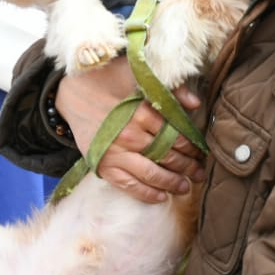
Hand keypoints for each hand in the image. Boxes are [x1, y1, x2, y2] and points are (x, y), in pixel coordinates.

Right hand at [54, 59, 204, 203]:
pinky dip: (146, 194)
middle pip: (167, 156)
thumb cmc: (108, 81)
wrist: (73, 94)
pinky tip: (161, 197)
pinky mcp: (103, 165)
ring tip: (185, 187)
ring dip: (171, 183)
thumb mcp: (139, 76)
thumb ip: (169, 89)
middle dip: (187, 167)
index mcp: (141, 113)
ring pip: (151, 174)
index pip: (175, 136)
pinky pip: (128, 185)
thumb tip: (195, 104)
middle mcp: (129, 135)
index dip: (192, 147)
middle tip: (200, 173)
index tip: (201, 152)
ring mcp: (115, 153)